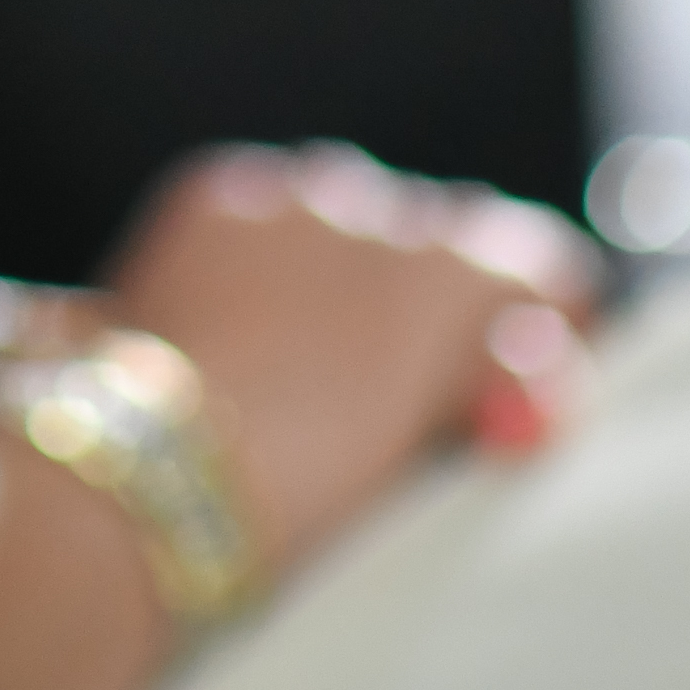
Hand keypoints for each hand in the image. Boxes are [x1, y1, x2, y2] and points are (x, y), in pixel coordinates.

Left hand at [95, 146, 592, 575]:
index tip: (516, 371)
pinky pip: (272, 212)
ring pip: (353, 218)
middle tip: (401, 385)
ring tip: (305, 360)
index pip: (540, 265)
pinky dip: (269, 253)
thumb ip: (488, 395)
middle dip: (433, 301)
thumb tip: (521, 374)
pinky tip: (239, 325)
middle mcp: (380, 214)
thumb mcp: (428, 455)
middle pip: (443, 241)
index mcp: (452, 282)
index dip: (537, 322)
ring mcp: (294, 197)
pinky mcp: (217, 196)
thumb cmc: (298, 493)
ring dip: (348, 270)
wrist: (149, 474)